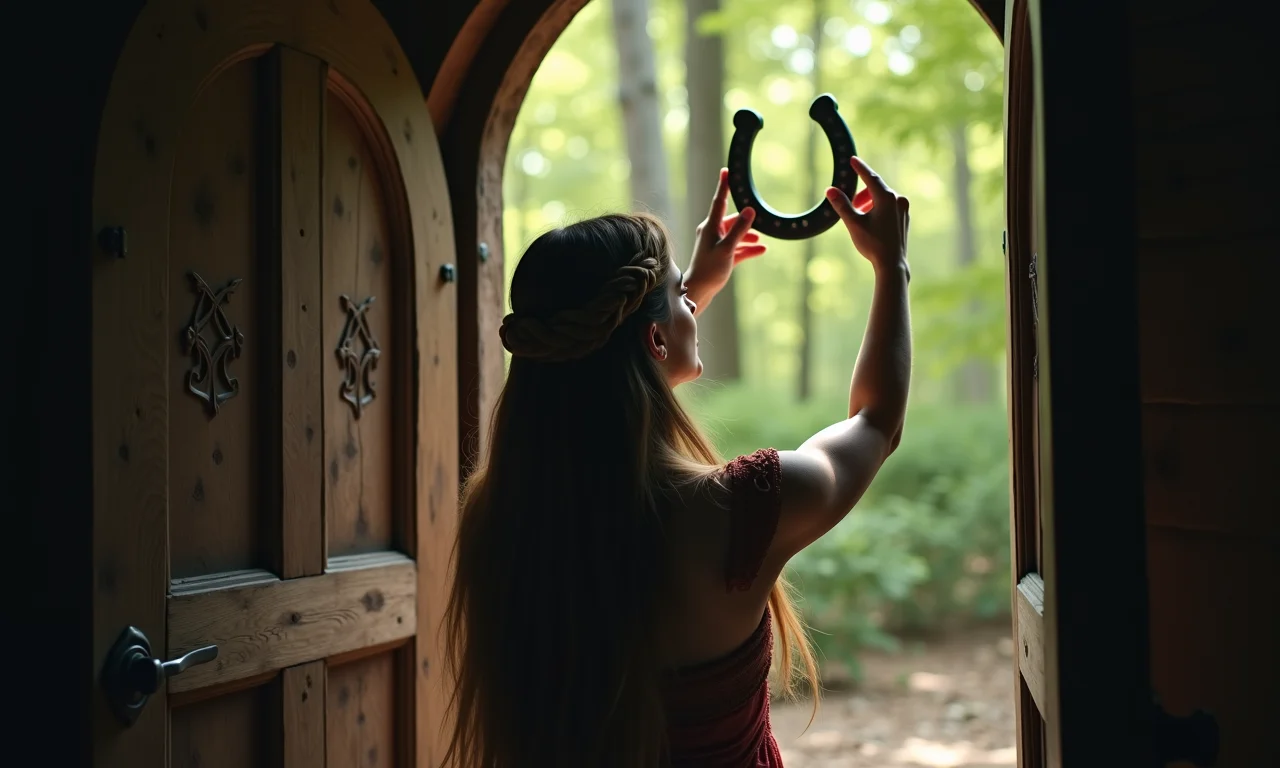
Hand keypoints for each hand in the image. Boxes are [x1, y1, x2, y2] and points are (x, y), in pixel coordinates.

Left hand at [683, 168, 767, 312]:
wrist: (699, 292)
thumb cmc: (709, 270)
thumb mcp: (727, 249)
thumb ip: (739, 230)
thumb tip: (750, 210)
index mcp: (710, 227)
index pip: (719, 201)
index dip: (724, 186)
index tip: (726, 171)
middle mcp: (712, 233)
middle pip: (732, 220)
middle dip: (746, 220)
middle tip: (759, 216)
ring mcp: (717, 245)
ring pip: (736, 235)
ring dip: (748, 236)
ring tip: (763, 238)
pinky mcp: (722, 257)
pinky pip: (737, 248)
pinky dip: (748, 249)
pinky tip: (762, 250)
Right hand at [825, 157, 909, 272]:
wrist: (892, 263)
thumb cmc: (873, 244)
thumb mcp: (853, 223)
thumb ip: (842, 205)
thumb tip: (830, 189)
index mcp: (886, 197)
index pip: (870, 177)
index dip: (860, 168)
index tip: (853, 159)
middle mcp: (898, 200)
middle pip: (876, 188)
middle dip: (861, 193)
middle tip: (850, 203)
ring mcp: (903, 209)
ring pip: (883, 198)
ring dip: (869, 202)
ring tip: (859, 215)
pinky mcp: (904, 218)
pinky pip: (890, 206)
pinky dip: (878, 208)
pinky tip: (871, 221)